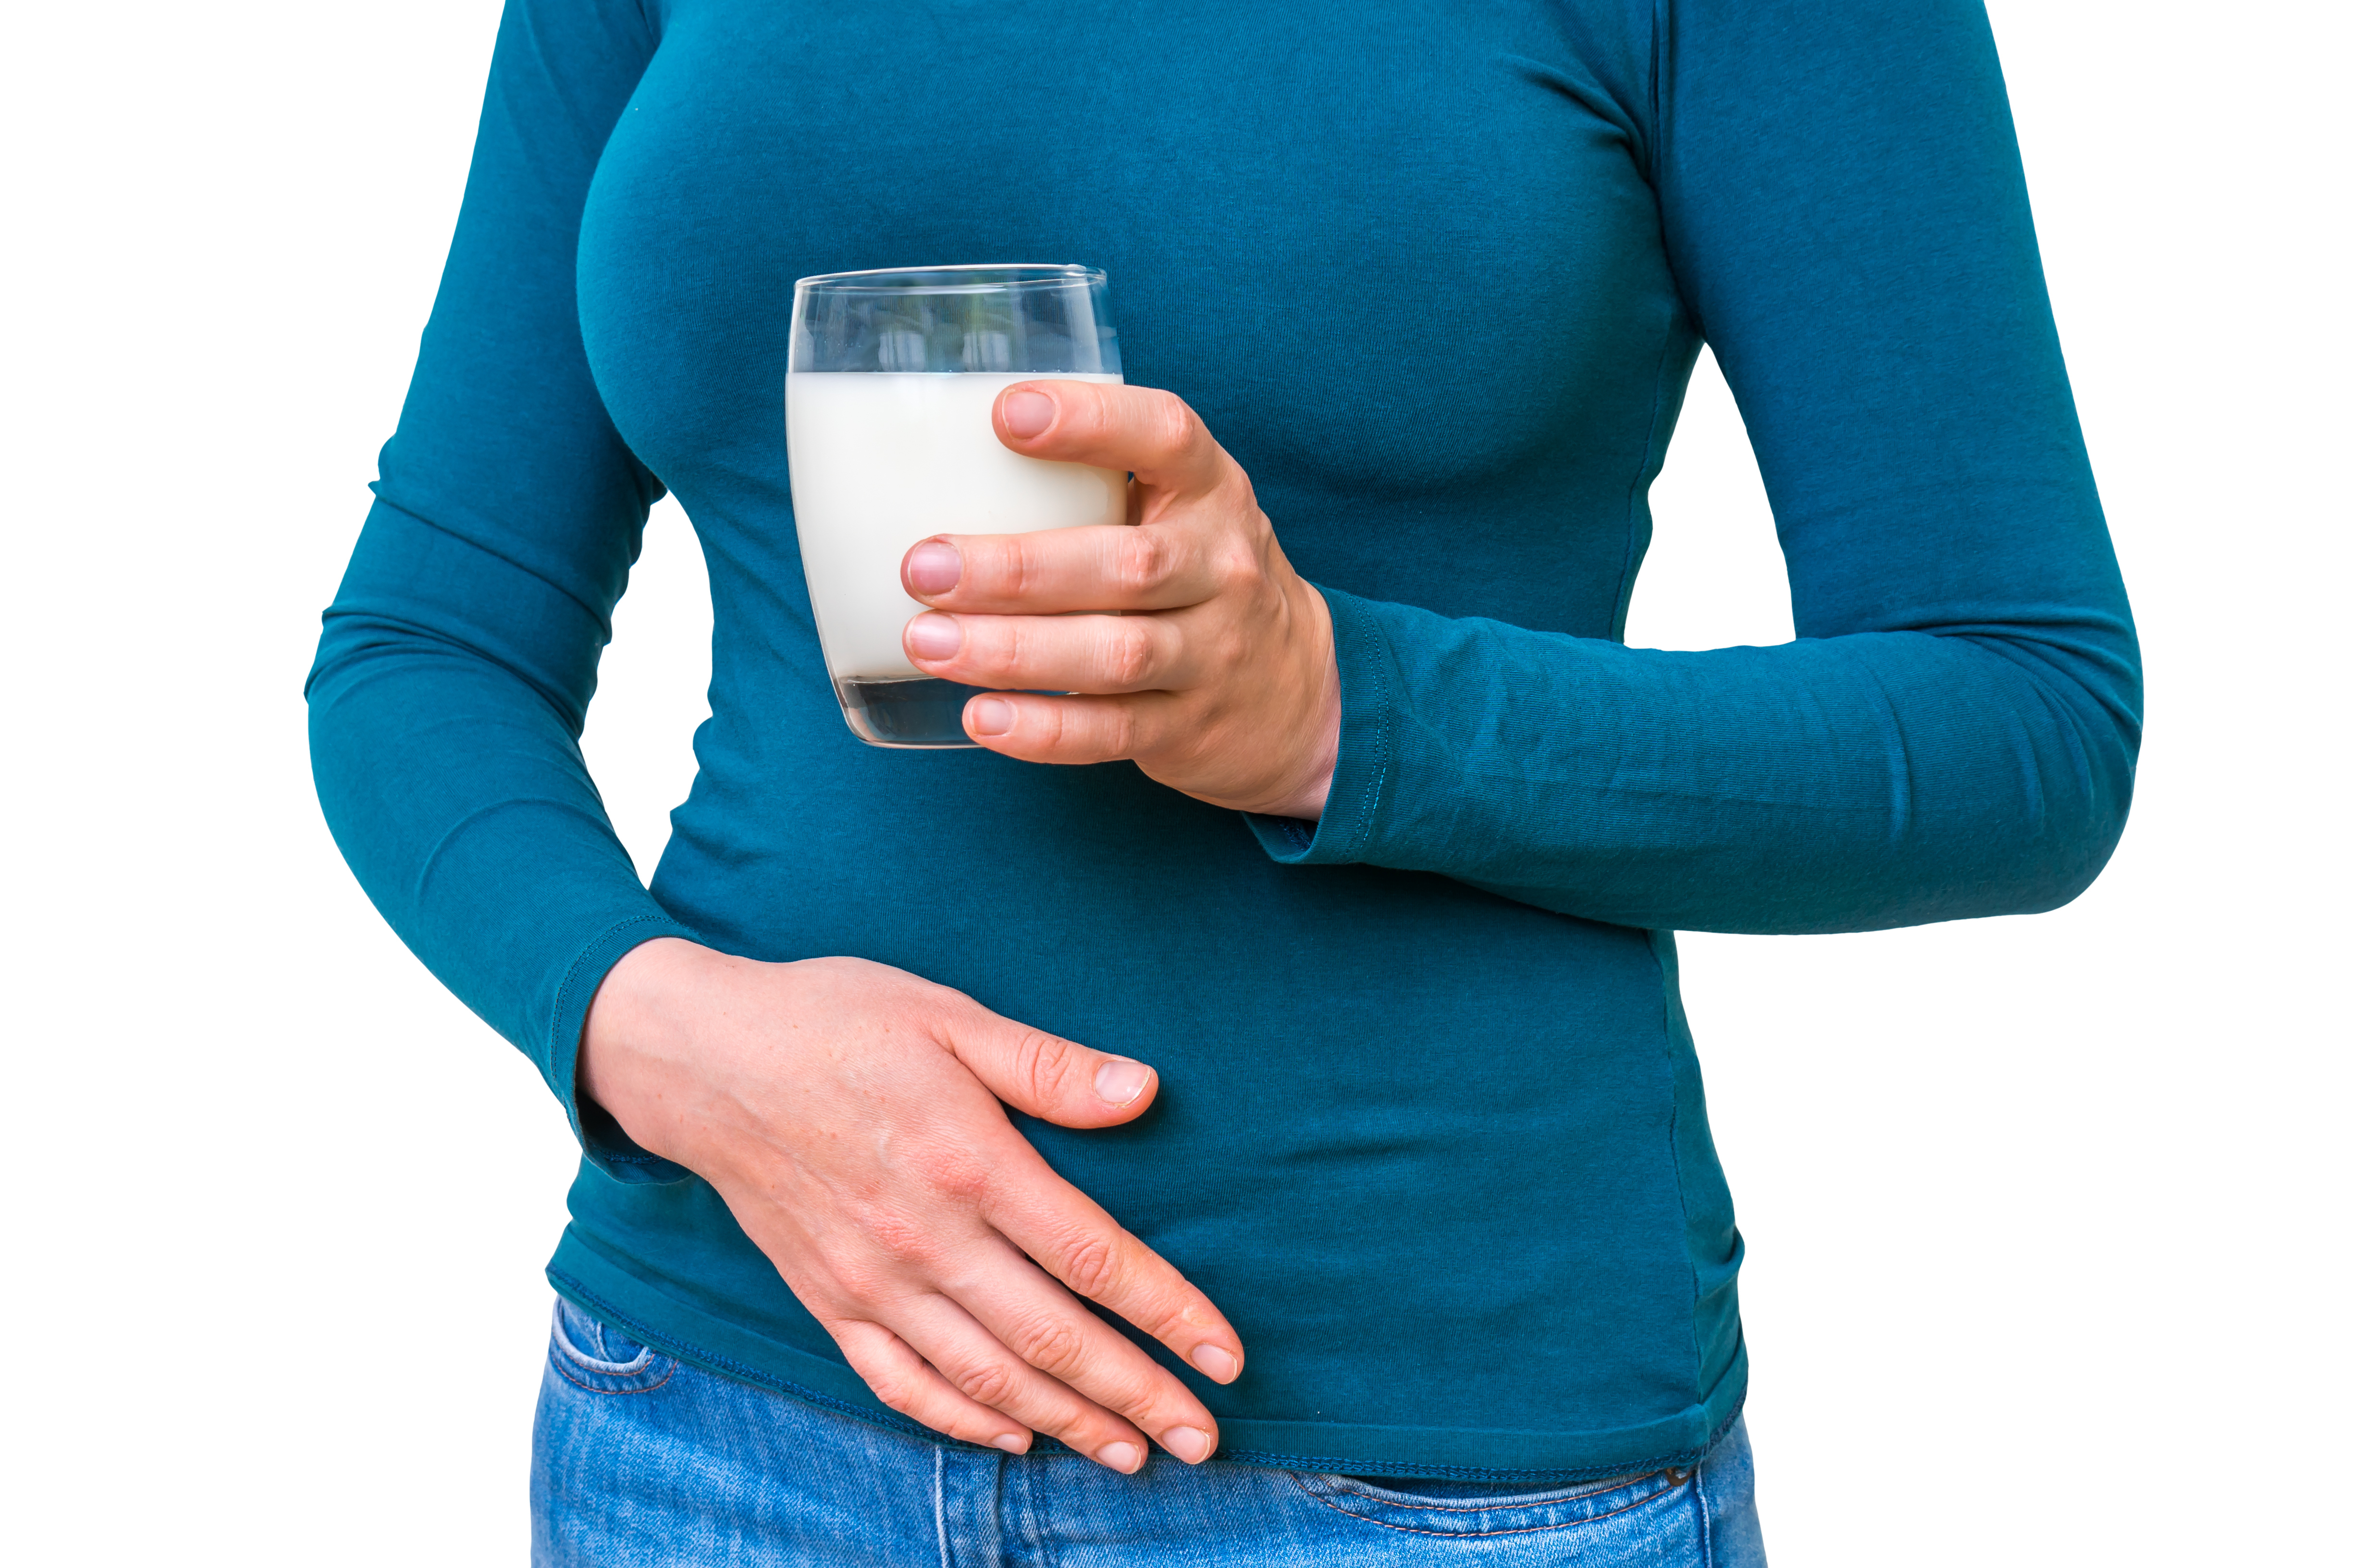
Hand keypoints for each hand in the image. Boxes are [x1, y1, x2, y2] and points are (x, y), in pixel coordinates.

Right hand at [578, 938, 1243, 1470]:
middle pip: (1053, 1337)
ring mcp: (871, 1279)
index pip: (1093, 1258)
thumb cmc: (835, 1021)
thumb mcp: (947, 1015)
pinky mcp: (828, 1301)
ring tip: (1132, 1453)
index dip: (1167, 1313)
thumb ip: (1047, 1066)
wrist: (704, 1059)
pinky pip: (903, 1383)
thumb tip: (1144, 1090)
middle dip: (1137, 1394)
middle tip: (1205, 1438)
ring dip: (1066, 1422)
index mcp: (967, 1162)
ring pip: (986, 1375)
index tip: (1226, 1355)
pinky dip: (962, 1419)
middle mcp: (923, 1237)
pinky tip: (1013, 1438)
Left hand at [899, 381, 1340, 819]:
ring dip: (1013, 650)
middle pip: (1127, 565)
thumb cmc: (1200, 577)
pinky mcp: (1188, 729)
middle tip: (923, 566)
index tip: (1005, 415)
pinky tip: (980, 717)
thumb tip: (938, 464)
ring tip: (927, 642)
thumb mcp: (1182, 510)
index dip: (1090, 422)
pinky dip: (1043, 729)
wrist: (1300, 692)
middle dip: (1017, 568)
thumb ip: (1096, 483)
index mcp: (1213, 493)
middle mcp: (1222, 569)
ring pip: (1113, 653)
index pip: (1167, 437)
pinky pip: (1111, 732)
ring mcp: (1212, 655)